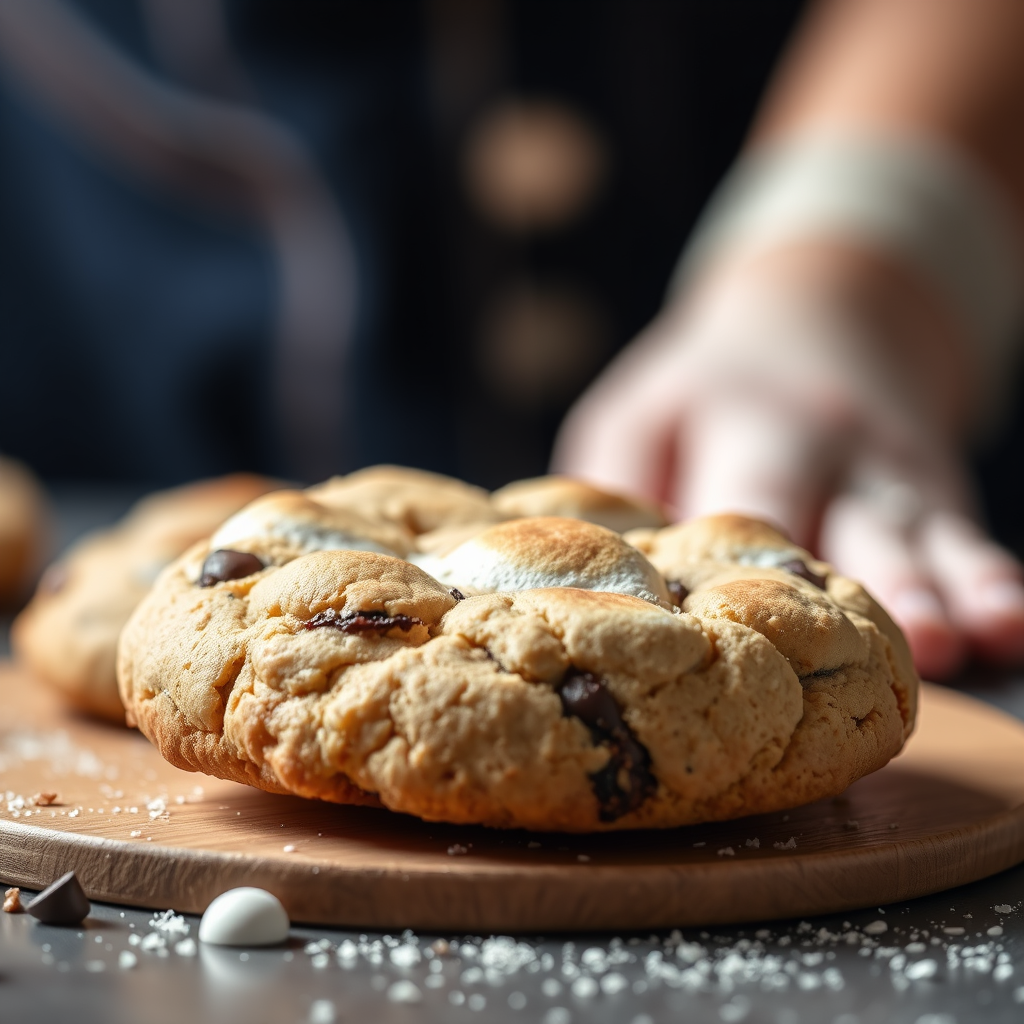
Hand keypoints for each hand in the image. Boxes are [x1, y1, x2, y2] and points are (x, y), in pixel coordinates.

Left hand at [553, 245, 1023, 678]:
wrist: (815, 307)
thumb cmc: (701, 393)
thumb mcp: (636, 417)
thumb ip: (610, 491)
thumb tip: (573, 589)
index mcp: (721, 421)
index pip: (718, 501)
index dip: (718, 569)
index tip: (713, 635)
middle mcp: (807, 436)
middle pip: (826, 510)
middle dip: (851, 574)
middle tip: (886, 638)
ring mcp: (876, 462)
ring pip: (908, 528)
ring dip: (934, 586)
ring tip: (957, 639)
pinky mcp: (927, 484)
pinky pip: (962, 531)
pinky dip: (990, 577)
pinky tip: (1012, 626)